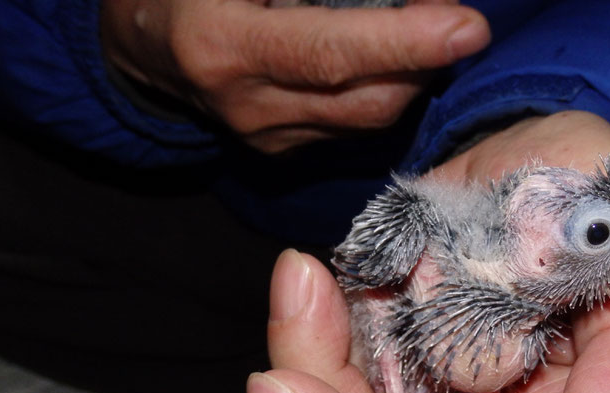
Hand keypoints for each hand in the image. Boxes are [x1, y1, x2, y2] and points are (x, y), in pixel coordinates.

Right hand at [101, 0, 489, 152]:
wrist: (141, 45)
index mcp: (224, 47)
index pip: (329, 53)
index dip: (402, 41)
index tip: (468, 27)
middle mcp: (249, 107)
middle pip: (365, 101)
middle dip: (425, 65)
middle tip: (463, 24)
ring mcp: (267, 138)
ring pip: (366, 120)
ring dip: (412, 79)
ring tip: (436, 37)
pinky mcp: (281, 151)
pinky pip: (351, 127)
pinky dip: (384, 91)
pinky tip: (397, 61)